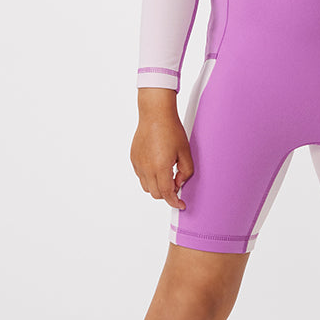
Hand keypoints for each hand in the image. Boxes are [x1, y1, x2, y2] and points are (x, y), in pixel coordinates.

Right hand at [131, 94, 193, 209]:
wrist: (155, 114)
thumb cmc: (171, 129)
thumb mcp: (186, 151)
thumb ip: (186, 171)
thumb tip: (179, 183)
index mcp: (161, 167)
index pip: (167, 194)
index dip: (175, 202)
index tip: (180, 205)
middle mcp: (147, 168)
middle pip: (156, 194)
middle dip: (167, 194)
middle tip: (176, 184)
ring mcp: (138, 163)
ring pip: (147, 187)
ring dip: (157, 186)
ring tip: (166, 174)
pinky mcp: (134, 158)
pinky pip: (141, 176)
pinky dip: (149, 177)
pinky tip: (157, 166)